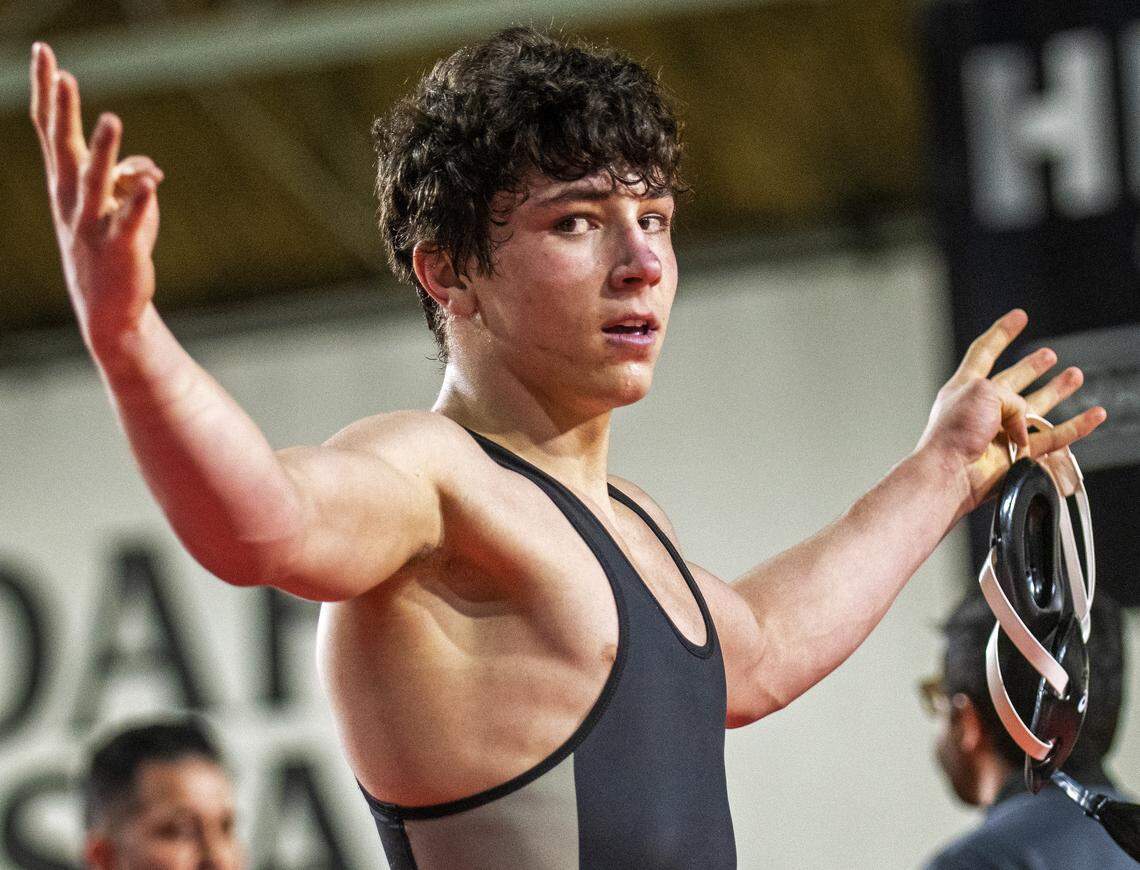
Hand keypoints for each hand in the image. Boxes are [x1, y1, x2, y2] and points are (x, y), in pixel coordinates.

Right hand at [30, 42, 163, 352]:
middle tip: (61, 72)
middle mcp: (72, 200)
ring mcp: (94, 224)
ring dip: (105, 152)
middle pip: (65, 147)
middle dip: (63, 110)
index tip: (44, 52)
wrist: (109, 308)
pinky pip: (131, 221)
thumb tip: (147, 170)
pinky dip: (140, 203)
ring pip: (97, 182)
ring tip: (113, 119)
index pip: (52, 129)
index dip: (47, 91)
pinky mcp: (122, 248)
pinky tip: (153, 184)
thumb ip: (129, 176)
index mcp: (66, 183)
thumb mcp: (119, 204)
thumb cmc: (112, 245)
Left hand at [916, 309, 1105, 516]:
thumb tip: (1025, 420)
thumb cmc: (953, 432)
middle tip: (1048, 356)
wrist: (951, 473)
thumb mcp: (982, 392)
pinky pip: (1053, 437)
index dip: (1002, 333)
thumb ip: (1010, 396)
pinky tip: (1094, 415)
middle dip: (1031, 367)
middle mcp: (983, 408)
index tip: (1019, 317)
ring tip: (1074, 376)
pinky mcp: (1019, 455)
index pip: (985, 352)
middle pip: (1013, 380)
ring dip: (1056, 391)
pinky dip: (1076, 426)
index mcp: (967, 387)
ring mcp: (1002, 432)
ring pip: (1037, 408)